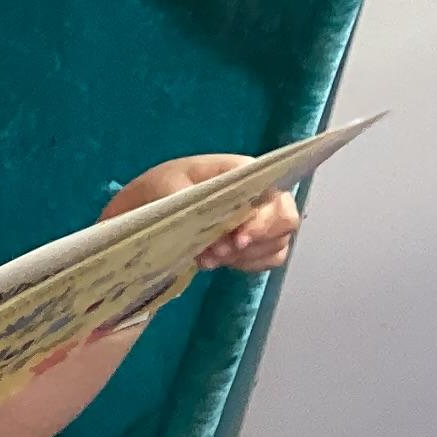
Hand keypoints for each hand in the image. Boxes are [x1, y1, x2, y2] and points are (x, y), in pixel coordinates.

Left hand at [103, 154, 300, 272]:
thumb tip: (214, 220)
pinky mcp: (257, 240)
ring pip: (278, 242)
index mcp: (245, 171)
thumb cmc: (163, 187)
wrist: (151, 204)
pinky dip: (246, 264)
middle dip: (254, 242)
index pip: (274, 193)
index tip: (237, 239)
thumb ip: (191, 200)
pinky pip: (270, 257)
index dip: (263, 219)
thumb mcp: (166, 186)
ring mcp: (263, 217)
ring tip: (207, 258)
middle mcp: (263, 192)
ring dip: (244, 256)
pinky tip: (217, 262)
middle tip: (217, 252)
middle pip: (285, 220)